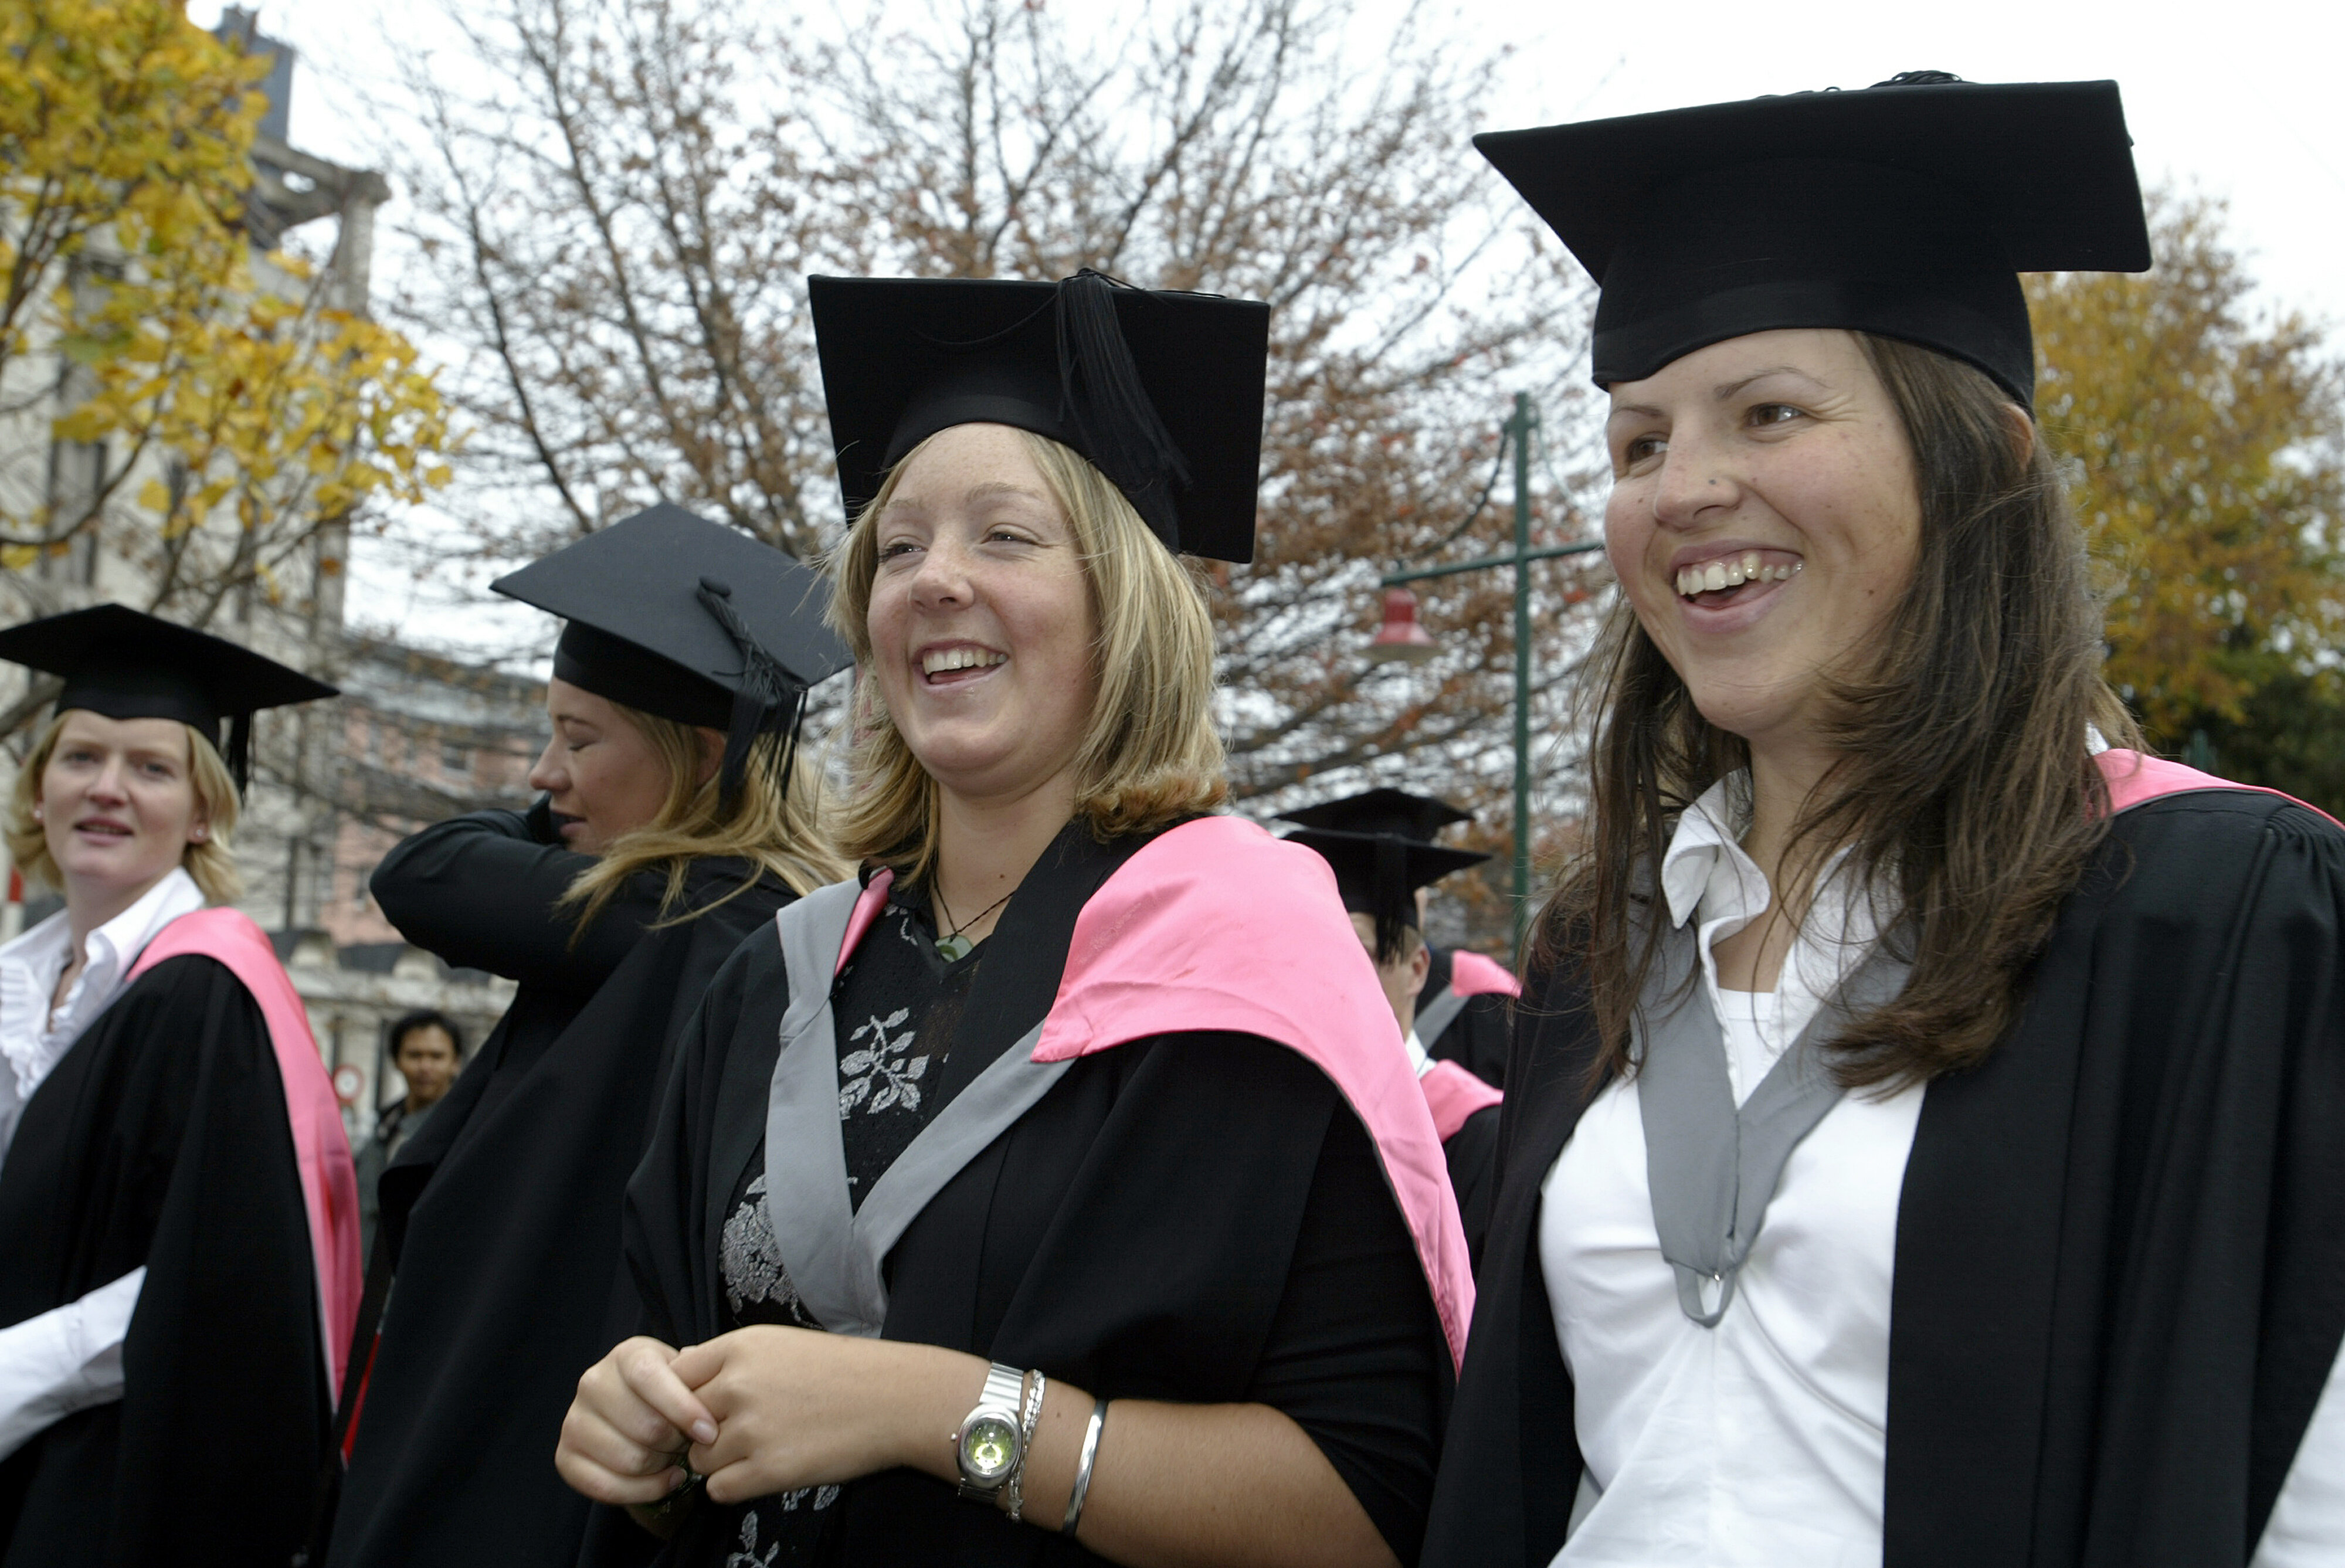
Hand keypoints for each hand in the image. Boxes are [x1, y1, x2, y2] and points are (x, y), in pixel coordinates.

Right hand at [556, 1336, 718, 1505]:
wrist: (641, 1415)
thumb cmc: (671, 1393)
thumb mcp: (688, 1375)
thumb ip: (699, 1379)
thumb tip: (707, 1390)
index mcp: (626, 1356)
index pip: (649, 1378)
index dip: (682, 1408)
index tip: (709, 1432)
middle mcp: (593, 1383)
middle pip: (644, 1426)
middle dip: (677, 1443)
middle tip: (692, 1446)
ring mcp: (574, 1420)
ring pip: (629, 1460)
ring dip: (662, 1468)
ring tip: (676, 1459)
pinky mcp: (565, 1457)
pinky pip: (607, 1487)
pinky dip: (644, 1491)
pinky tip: (666, 1481)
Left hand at [672, 1326, 978, 1505]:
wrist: (895, 1397)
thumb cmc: (841, 1369)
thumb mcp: (780, 1344)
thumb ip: (728, 1357)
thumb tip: (681, 1362)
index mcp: (740, 1347)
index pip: (675, 1376)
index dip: (684, 1397)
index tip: (707, 1407)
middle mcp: (738, 1385)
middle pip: (681, 1421)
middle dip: (702, 1432)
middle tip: (741, 1431)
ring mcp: (753, 1429)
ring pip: (700, 1459)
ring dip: (721, 1461)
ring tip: (760, 1449)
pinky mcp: (770, 1470)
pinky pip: (720, 1489)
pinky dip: (736, 1485)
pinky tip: (765, 1469)